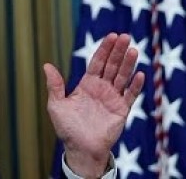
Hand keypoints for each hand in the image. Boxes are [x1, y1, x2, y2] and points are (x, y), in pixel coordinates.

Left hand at [44, 33, 144, 177]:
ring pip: (122, 77)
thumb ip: (54, 85)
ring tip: (133, 50)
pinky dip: (135, 85)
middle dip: (118, 51)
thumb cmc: (67, 128)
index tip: (111, 35)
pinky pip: (130, 96)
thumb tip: (46, 65)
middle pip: (112, 65)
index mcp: (87, 84)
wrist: (80, 149)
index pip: (97, 62)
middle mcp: (101, 88)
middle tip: (125, 36)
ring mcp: (113, 98)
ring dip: (128, 64)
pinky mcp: (121, 111)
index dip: (104, 49)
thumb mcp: (56, 105)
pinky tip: (139, 74)